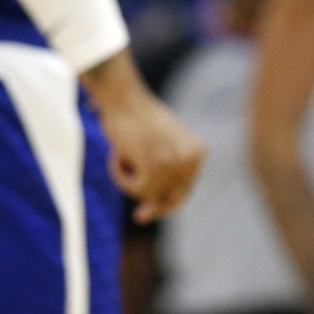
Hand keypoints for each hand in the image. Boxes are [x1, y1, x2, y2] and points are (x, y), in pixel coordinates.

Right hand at [83, 51, 205, 222]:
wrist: (124, 97)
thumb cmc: (135, 117)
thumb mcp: (158, 145)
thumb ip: (162, 173)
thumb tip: (148, 213)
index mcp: (198, 151)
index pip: (186, 187)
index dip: (168, 199)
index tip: (147, 209)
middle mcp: (192, 159)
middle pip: (175, 198)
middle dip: (156, 207)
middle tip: (139, 217)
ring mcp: (175, 165)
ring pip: (151, 196)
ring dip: (129, 182)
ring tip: (120, 156)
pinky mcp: (156, 169)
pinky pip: (135, 190)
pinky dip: (120, 178)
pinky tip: (116, 155)